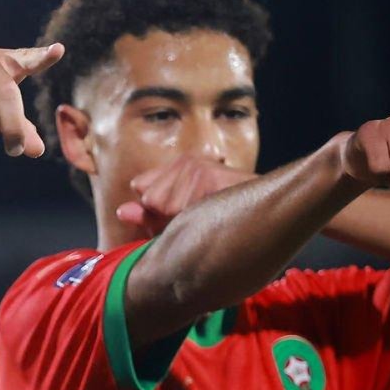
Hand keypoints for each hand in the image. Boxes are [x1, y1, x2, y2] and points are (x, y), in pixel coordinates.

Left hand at [116, 155, 251, 233]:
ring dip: (179, 219)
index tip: (183, 217)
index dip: (155, 211)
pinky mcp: (203, 172)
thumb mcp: (181, 226)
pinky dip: (187, 217)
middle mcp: (186, 162)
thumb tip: (121, 211)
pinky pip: (172, 206)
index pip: (141, 186)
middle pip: (147, 197)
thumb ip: (149, 218)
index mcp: (180, 168)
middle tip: (201, 217)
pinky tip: (211, 212)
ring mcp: (195, 165)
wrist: (268, 221)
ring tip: (209, 216)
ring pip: (157, 203)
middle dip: (165, 216)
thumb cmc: (224, 228)